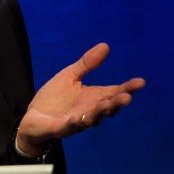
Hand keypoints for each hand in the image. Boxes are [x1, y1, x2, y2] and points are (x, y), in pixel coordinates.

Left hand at [16, 43, 144, 155]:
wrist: (33, 116)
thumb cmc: (55, 97)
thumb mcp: (70, 76)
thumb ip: (87, 64)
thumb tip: (105, 45)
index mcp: (93, 97)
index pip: (114, 92)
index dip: (127, 88)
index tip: (141, 82)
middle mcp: (89, 110)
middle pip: (107, 108)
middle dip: (117, 103)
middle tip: (127, 96)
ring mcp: (76, 121)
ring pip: (92, 119)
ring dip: (100, 112)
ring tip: (108, 105)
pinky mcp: (60, 128)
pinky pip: (68, 127)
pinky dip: (73, 123)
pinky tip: (76, 119)